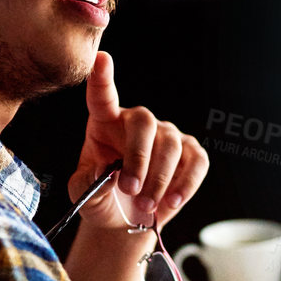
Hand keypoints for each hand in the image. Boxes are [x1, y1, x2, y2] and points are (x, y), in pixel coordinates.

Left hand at [69, 51, 207, 231]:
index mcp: (105, 123)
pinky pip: (196, 162)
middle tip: (130, 190)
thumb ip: (87, 184)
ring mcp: (166, 135)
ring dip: (159, 180)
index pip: (102, 97)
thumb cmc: (103, 200)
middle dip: (139, 158)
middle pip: (144, 123)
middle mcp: (137, 122)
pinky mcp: (190, 153)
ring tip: (145, 206)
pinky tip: (171, 203)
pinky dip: (185, 185)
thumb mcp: (85, 195)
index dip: (101, 78)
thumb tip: (104, 174)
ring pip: (170, 146)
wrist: (126, 221)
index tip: (100, 59)